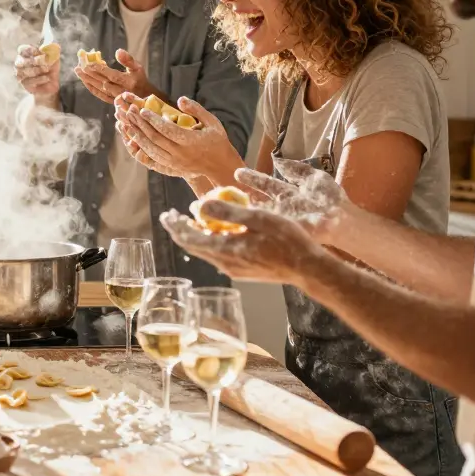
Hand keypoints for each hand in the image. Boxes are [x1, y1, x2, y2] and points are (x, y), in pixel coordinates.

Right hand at [14, 44, 59, 97]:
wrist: (51, 83)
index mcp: (25, 54)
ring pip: (25, 71)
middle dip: (34, 61)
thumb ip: (51, 50)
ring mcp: (20, 74)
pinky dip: (39, 79)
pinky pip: (29, 81)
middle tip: (45, 63)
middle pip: (21, 61)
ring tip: (47, 70)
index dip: (31, 50)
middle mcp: (20, 63)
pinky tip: (47, 78)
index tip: (42, 52)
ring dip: (37, 70)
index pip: (22, 50)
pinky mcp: (24, 83)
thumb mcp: (53, 57)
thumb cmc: (50, 67)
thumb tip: (49, 46)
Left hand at [74, 49, 157, 103]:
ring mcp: (115, 97)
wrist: (145, 98)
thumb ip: (128, 59)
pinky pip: (99, 95)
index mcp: (128, 81)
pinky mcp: (111, 102)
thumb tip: (118, 51)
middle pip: (102, 82)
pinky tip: (85, 82)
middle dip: (89, 74)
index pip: (111, 75)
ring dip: (87, 80)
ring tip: (78, 72)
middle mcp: (121, 90)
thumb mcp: (138, 68)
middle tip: (79, 67)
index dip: (100, 69)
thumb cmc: (140, 80)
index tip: (89, 63)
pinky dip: (91, 88)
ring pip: (99, 89)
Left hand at [114, 93, 243, 183]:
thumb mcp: (212, 122)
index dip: (152, 119)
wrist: (220, 165)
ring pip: (150, 148)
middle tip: (130, 112)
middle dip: (140, 124)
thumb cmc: (217, 140)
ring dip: (137, 135)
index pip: (166, 129)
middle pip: (154, 138)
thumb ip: (196, 110)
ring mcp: (174, 161)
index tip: (142, 109)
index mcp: (190, 141)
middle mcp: (180, 153)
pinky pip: (152, 156)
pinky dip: (141, 146)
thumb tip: (180, 99)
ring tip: (128, 122)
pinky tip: (134, 137)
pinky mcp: (170, 167)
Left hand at [159, 201, 330, 283]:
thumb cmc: (287, 240)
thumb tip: (199, 204)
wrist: (307, 268)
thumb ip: (227, 211)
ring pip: (205, 251)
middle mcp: (224, 263)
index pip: (188, 238)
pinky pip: (218, 255)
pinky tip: (216, 232)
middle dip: (180, 229)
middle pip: (193, 246)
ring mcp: (233, 269)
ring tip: (191, 220)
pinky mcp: (242, 271)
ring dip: (195, 235)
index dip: (175, 225)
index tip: (167, 213)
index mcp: (224, 249)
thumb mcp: (257, 218)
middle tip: (173, 215)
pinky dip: (210, 241)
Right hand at [233, 159, 349, 240]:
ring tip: (222, 207)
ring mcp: (280, 220)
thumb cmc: (332, 199)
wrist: (343, 219)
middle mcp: (281, 207)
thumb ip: (296, 170)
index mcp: (287, 194)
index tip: (237, 173)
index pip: (265, 184)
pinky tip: (234, 222)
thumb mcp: (313, 178)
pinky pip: (263, 227)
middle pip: (255, 201)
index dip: (252, 178)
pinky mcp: (281, 230)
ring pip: (256, 215)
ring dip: (239, 213)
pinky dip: (249, 225)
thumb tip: (278, 161)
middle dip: (238, 197)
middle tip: (220, 194)